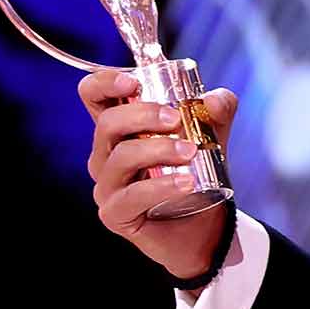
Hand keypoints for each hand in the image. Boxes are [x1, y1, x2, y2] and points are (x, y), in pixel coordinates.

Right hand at [80, 70, 238, 280]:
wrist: (204, 226)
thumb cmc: (196, 173)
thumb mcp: (211, 134)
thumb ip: (216, 111)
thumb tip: (215, 99)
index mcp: (120, 127)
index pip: (93, 95)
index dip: (105, 82)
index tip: (134, 82)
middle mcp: (105, 154)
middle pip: (108, 122)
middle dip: (144, 114)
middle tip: (176, 119)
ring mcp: (107, 185)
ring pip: (121, 157)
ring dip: (158, 149)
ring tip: (191, 152)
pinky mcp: (115, 214)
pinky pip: (133, 195)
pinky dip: (162, 186)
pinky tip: (187, 183)